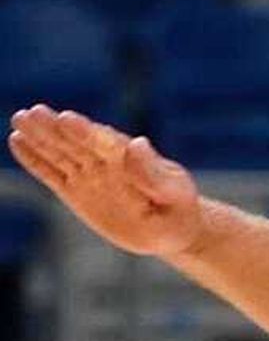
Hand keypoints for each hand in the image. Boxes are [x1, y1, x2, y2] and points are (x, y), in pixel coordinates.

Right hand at [9, 106, 203, 258]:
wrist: (173, 227)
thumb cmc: (178, 208)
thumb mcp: (175, 194)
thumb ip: (153, 174)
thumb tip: (137, 143)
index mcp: (129, 158)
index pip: (104, 142)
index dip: (86, 131)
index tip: (66, 119)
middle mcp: (104, 161)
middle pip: (76, 142)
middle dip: (55, 129)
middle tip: (33, 113)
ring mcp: (88, 174)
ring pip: (60, 153)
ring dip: (39, 137)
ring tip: (19, 119)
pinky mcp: (76, 190)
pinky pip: (52, 174)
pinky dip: (35, 160)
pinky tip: (16, 141)